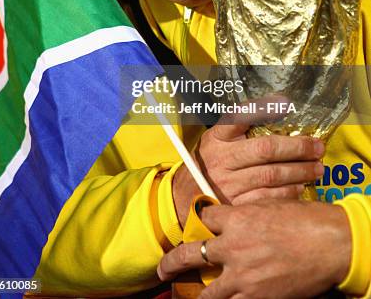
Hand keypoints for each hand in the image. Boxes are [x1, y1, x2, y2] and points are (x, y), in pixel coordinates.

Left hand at [158, 200, 350, 297]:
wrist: (330, 242)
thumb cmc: (306, 219)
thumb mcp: (271, 205)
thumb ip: (249, 213)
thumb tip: (240, 218)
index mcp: (236, 218)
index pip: (204, 217)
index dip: (200, 220)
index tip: (197, 224)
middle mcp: (232, 246)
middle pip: (191, 253)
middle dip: (173, 262)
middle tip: (163, 269)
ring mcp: (242, 275)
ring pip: (208, 291)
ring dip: (197, 295)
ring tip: (189, 298)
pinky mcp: (257, 296)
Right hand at [173, 100, 324, 225]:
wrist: (184, 199)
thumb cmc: (209, 164)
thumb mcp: (216, 138)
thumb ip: (241, 121)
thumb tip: (278, 102)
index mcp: (217, 138)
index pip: (239, 117)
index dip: (263, 109)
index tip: (285, 104)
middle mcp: (222, 159)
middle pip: (266, 150)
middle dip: (297, 148)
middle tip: (318, 148)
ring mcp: (228, 184)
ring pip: (272, 176)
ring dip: (299, 171)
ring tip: (316, 168)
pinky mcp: (236, 207)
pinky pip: (269, 198)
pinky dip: (289, 193)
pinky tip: (301, 187)